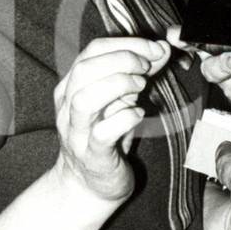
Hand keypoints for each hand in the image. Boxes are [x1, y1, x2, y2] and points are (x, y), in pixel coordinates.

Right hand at [53, 36, 171, 202]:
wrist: (88, 185)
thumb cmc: (107, 137)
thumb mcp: (121, 99)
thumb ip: (138, 73)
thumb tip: (161, 49)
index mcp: (72, 86)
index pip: (92, 51)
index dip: (125, 44)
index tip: (153, 47)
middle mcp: (68, 107)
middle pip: (85, 70)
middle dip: (122, 60)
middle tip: (148, 67)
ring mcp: (77, 132)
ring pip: (85, 99)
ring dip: (118, 85)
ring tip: (141, 87)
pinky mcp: (92, 155)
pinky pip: (102, 133)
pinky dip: (124, 118)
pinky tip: (138, 114)